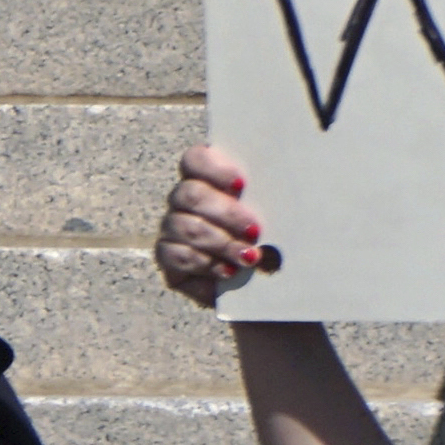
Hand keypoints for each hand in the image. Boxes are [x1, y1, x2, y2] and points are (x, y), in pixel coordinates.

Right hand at [154, 145, 269, 309]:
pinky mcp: (168, 257)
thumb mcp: (276, 218)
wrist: (265, 284)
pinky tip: (228, 272)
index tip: (242, 185)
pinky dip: (206, 263)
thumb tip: (271, 201)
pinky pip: (177, 256)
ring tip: (249, 257)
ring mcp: (173, 227)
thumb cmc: (273, 241)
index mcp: (209, 178)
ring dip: (220, 242)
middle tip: (255, 230)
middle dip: (225, 213)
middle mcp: (185, 200)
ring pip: (184, 226)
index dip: (214, 168)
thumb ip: (269, 203)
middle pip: (190, 194)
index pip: (195, 159)